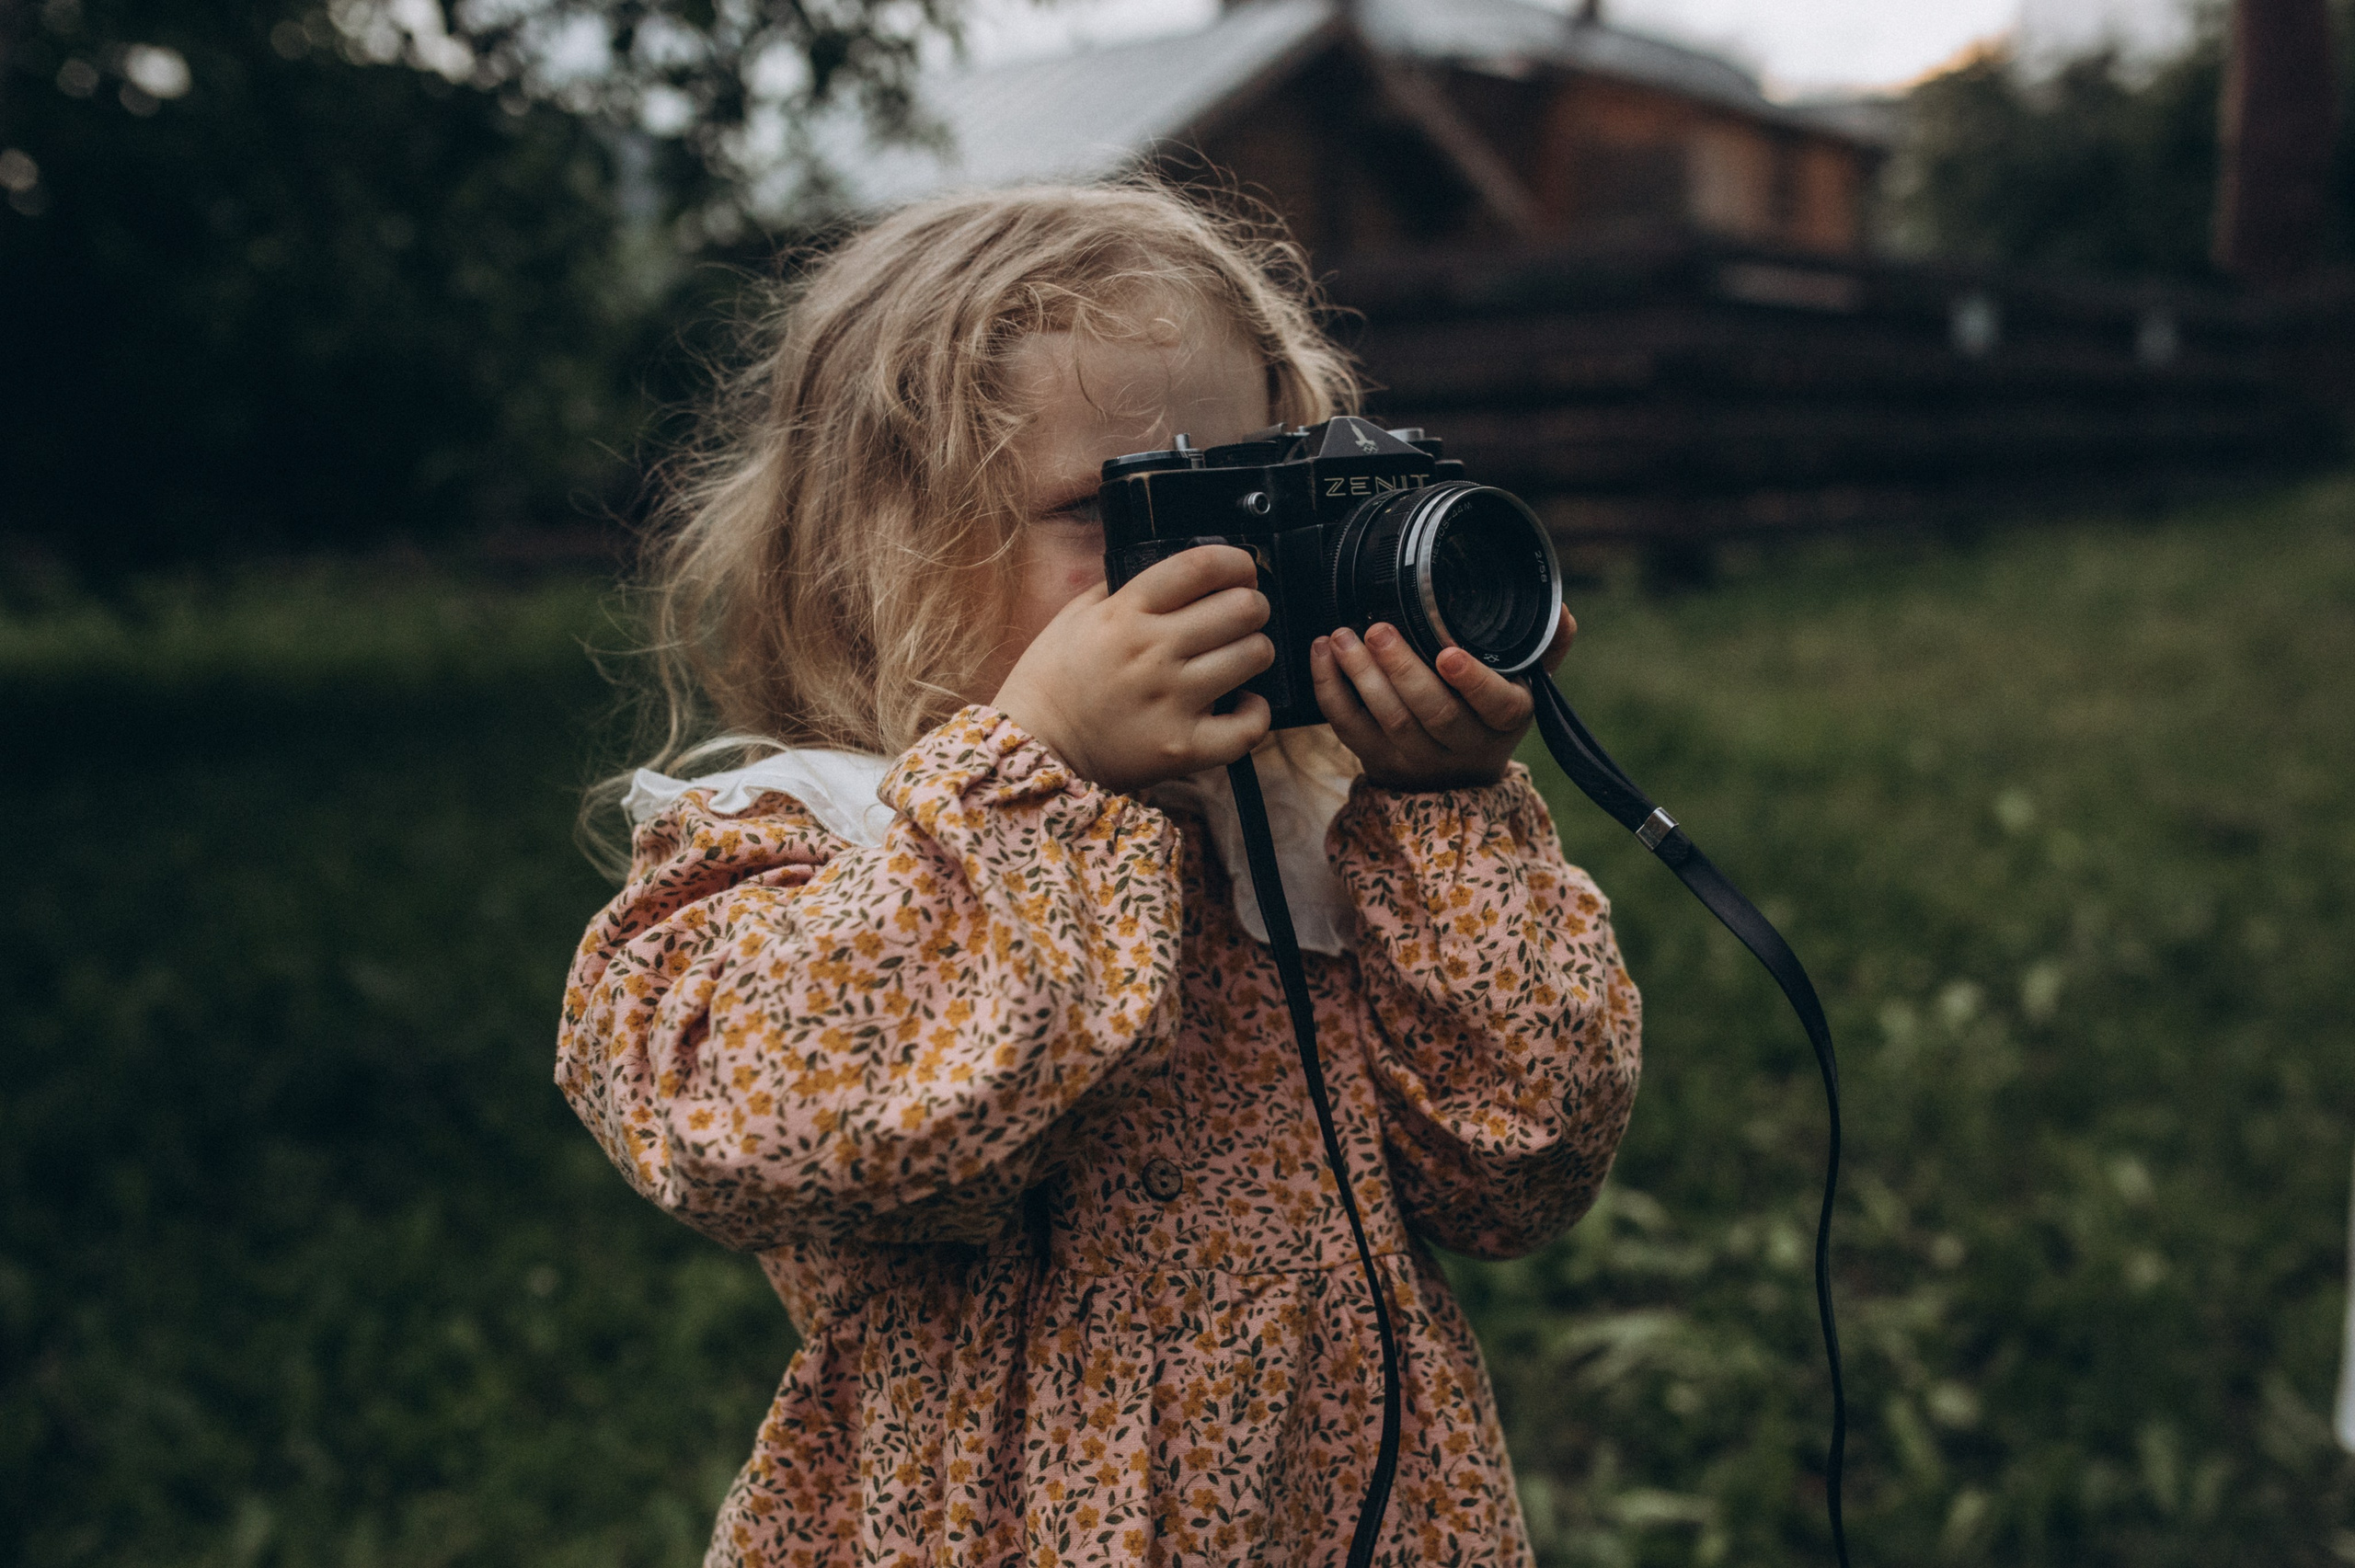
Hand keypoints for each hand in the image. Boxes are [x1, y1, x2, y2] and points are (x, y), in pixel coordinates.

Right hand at [993, 545, 1274, 793]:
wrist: (1036, 748)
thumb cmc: (1052, 682)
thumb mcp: (1075, 616)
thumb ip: (1120, 589)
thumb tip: (1171, 572)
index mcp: (1124, 614)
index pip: (1200, 567)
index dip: (1235, 561)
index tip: (1242, 569)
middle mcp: (1151, 651)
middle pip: (1240, 608)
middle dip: (1252, 606)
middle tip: (1244, 616)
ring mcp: (1170, 700)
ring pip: (1253, 656)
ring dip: (1256, 651)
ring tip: (1241, 658)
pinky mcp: (1182, 747)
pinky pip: (1248, 725)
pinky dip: (1256, 712)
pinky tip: (1242, 705)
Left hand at [1311, 608, 1576, 790]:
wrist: (1457, 779)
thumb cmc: (1489, 715)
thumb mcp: (1526, 686)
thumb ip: (1544, 647)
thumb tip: (1561, 610)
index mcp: (1505, 720)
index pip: (1493, 704)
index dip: (1471, 681)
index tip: (1448, 652)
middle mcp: (1463, 744)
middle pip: (1431, 712)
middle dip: (1401, 668)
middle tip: (1377, 629)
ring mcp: (1417, 757)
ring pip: (1388, 720)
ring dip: (1360, 675)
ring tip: (1342, 636)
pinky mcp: (1378, 760)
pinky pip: (1348, 728)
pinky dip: (1330, 689)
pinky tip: (1322, 653)